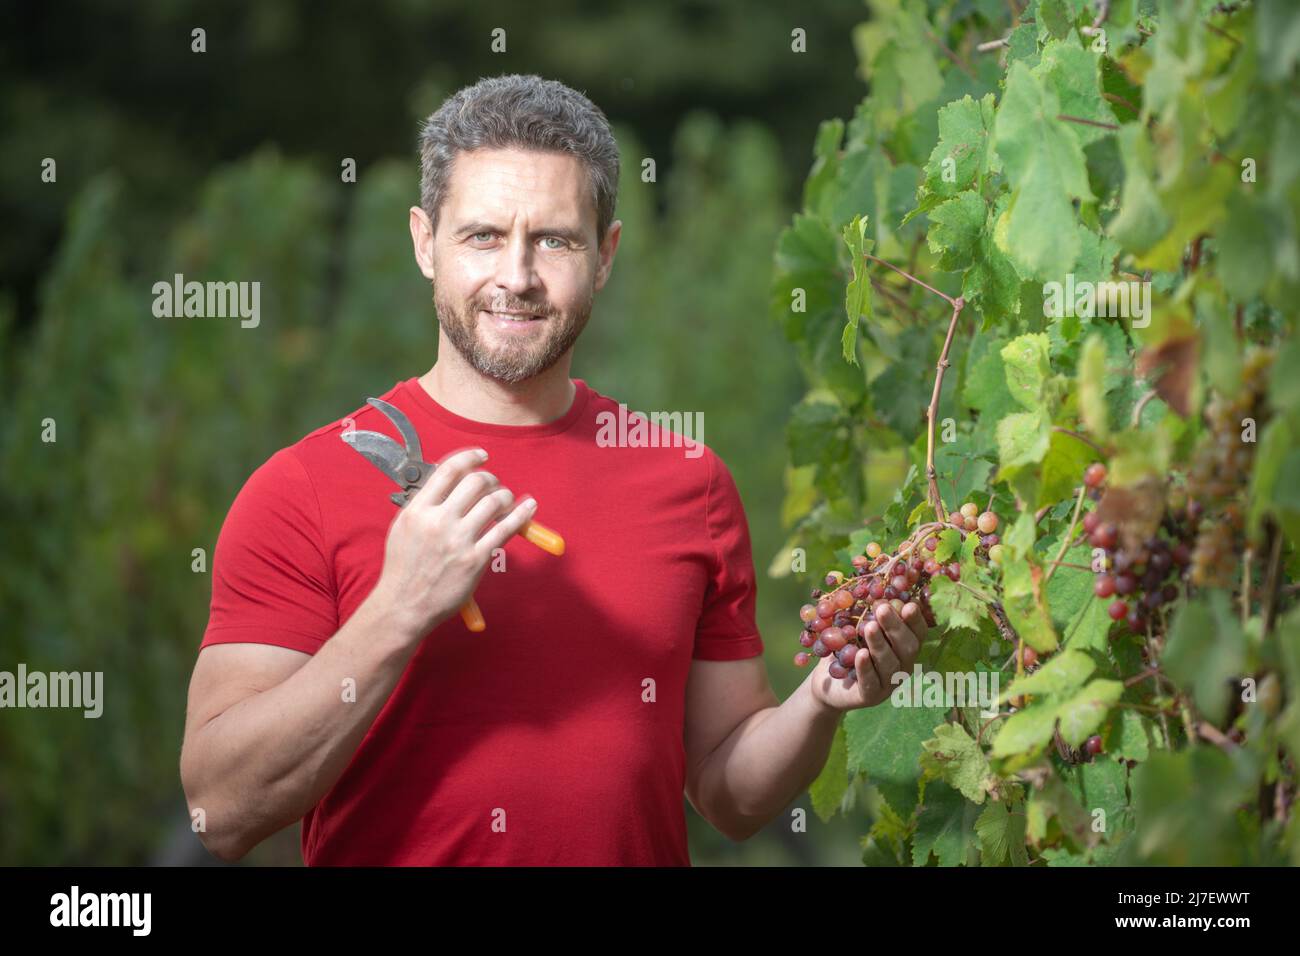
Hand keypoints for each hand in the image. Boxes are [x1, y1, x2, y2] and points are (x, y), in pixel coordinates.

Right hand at [365, 446, 537, 642]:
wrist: (404, 606)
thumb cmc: (403, 568)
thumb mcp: (402, 528)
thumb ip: (424, 504)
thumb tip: (449, 482)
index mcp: (418, 510)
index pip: (449, 470)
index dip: (470, 457)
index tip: (482, 456)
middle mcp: (439, 521)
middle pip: (476, 482)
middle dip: (490, 479)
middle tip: (493, 485)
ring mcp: (459, 540)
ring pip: (494, 502)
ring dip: (505, 496)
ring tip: (505, 500)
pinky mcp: (476, 559)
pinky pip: (506, 529)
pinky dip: (521, 514)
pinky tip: (528, 507)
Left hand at [810, 601, 928, 711]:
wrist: (826, 680)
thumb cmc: (846, 647)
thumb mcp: (854, 626)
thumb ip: (866, 610)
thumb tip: (871, 582)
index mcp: (903, 647)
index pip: (917, 633)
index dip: (915, 620)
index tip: (908, 604)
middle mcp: (902, 666)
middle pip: (907, 648)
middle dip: (895, 627)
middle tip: (882, 609)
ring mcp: (888, 684)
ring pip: (890, 665)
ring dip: (880, 645)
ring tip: (868, 627)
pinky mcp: (871, 697)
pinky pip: (871, 683)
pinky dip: (866, 668)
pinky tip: (861, 654)